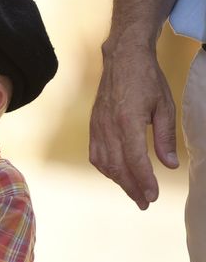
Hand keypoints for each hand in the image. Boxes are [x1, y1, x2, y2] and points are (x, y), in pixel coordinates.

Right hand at [90, 42, 178, 209]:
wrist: (121, 59)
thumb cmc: (146, 79)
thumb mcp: (165, 106)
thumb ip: (165, 137)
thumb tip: (168, 164)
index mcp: (128, 121)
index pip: (135, 159)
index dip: (144, 181)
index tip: (152, 196)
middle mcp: (109, 127)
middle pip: (118, 166)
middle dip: (131, 187)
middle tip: (144, 203)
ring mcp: (97, 127)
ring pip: (104, 163)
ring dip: (118, 181)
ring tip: (133, 193)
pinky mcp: (93, 126)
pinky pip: (96, 154)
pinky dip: (105, 169)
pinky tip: (116, 175)